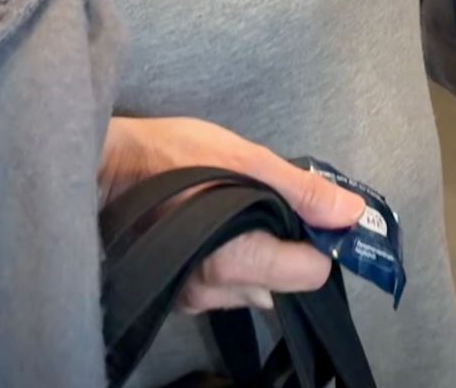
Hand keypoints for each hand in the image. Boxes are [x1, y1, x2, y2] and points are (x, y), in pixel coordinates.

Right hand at [98, 116, 364, 313]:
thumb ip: (301, 190)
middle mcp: (214, 291)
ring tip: (241, 211)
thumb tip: (352, 214)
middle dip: (289, 247)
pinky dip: (235, 261)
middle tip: (273, 205)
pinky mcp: (177, 294)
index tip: (314, 215)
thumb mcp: (244, 158)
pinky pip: (226, 287)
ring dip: (262, 255)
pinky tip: (221, 227)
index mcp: (236, 260)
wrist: (103, 168)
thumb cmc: (171, 156)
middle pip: (284, 283)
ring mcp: (192, 298)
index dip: (320, 241)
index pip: (311, 274)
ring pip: (255, 287)